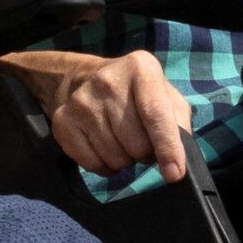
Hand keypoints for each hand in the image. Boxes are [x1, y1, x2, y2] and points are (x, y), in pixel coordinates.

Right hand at [17, 47, 194, 178]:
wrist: (84, 80)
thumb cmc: (136, 94)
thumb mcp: (165, 95)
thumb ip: (179, 121)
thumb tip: (179, 155)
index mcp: (140, 68)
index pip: (155, 115)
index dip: (168, 148)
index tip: (174, 174)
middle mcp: (107, 81)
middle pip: (136, 143)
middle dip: (146, 153)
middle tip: (142, 141)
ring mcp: (81, 102)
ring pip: (115, 158)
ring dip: (125, 159)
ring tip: (122, 141)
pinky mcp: (63, 121)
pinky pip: (92, 164)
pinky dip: (104, 166)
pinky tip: (105, 147)